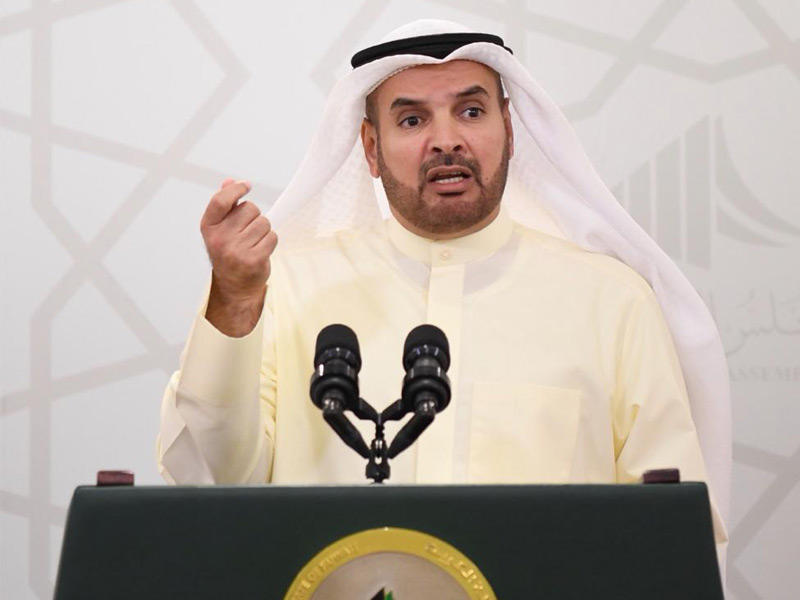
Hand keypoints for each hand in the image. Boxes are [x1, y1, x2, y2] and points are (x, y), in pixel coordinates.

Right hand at [200, 179, 277, 335]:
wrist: (234, 287)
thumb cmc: (229, 254)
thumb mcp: (221, 229)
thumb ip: (225, 205)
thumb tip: (230, 181)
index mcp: (208, 228)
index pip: (220, 200)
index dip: (235, 189)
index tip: (246, 185)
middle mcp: (219, 239)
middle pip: (250, 209)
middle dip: (254, 217)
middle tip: (247, 233)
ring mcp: (236, 251)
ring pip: (264, 223)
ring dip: (264, 230)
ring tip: (254, 243)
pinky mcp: (254, 260)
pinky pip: (272, 237)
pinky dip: (270, 241)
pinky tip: (261, 250)